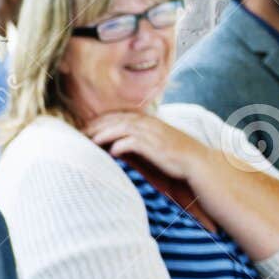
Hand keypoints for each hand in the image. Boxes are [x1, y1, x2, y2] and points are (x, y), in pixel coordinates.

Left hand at [85, 110, 210, 182]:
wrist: (198, 163)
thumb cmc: (173, 157)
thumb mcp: (151, 147)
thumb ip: (134, 143)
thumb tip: (112, 146)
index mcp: (147, 121)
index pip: (118, 115)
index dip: (100, 120)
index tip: (84, 128)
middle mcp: (148, 124)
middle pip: (116, 119)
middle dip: (96, 126)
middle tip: (80, 134)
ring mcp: (152, 134)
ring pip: (121, 128)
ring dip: (103, 134)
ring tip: (89, 142)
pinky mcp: (155, 146)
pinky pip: (132, 142)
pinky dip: (120, 145)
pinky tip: (111, 152)